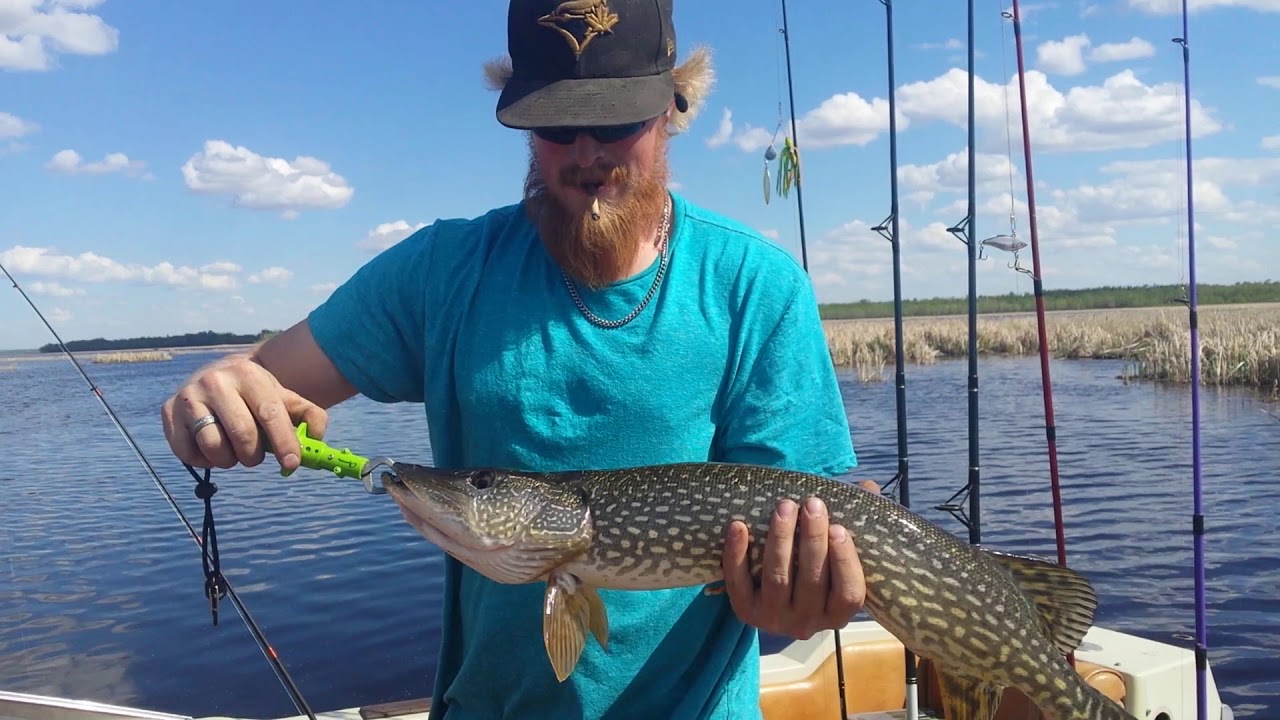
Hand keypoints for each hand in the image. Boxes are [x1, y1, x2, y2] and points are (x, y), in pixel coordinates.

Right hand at [160, 353, 327, 472]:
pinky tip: (211, 447)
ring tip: (233, 450)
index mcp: (248, 374)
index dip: (283, 442)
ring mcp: (188, 396)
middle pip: (242, 435)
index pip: (269, 413)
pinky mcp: (168, 412)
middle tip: (255, 456)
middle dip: (254, 455)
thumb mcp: (285, 398)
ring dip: (229, 460)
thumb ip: (310, 416)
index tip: (292, 464)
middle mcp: (215, 380)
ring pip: (214, 447)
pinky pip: (188, 453)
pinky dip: (204, 460)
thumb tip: (317, 438)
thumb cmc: (257, 395)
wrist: (218, 376)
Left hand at [721, 479, 879, 639]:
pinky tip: (739, 526)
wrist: (778, 596)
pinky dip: (737, 554)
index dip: (845, 561)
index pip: (848, 594)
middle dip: (811, 540)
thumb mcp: (840, 549)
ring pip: (777, 580)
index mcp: (838, 613)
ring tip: (785, 507)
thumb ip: (858, 522)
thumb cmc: (818, 564)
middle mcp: (808, 623)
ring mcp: (774, 619)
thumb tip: (867, 486)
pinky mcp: (746, 611)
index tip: (839, 527)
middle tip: (812, 504)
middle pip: (811, 582)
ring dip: (780, 540)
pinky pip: (738, 583)